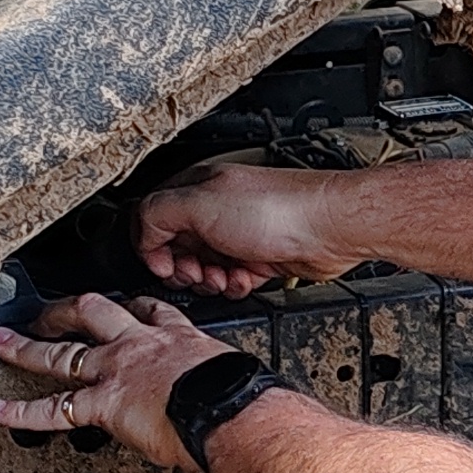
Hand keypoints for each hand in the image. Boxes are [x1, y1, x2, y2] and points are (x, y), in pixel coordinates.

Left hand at [0, 294, 234, 468]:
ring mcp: (116, 371)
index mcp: (176, 338)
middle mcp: (139, 345)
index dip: (129, 308)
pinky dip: (21, 413)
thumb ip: (215, 379)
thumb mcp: (232, 374)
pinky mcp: (103, 403)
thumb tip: (222, 395)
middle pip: (92, 313)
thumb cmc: (241, 399)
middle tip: (45, 313)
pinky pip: (53, 408)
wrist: (233, 411)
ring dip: (25, 347)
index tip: (120, 307)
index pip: (148, 311)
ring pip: (61, 352)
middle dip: (64, 311)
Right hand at [137, 160, 358, 295]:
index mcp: (196, 188)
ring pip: (203, 267)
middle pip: (176, 247)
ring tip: (223, 276)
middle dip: (181, 267)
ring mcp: (237, 234)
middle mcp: (215, 209)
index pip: (152, 217)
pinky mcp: (257, 257)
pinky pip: (230, 278)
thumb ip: (158, 215)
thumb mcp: (199, 204)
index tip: (160, 263)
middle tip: (195, 272)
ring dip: (208, 279)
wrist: (328, 230)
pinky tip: (244, 279)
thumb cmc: (277, 210)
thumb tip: (144, 238)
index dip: (150, 245)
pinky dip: (233, 285)